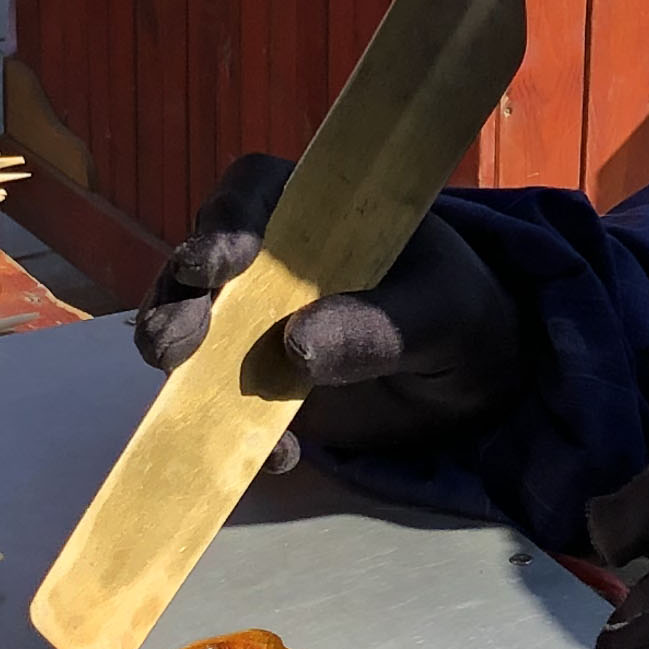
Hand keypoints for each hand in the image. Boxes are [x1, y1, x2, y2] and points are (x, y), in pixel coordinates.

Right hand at [133, 154, 527, 455]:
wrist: (474, 386)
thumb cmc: (462, 316)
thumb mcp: (441, 315)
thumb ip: (377, 327)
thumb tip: (295, 347)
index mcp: (318, 215)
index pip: (254, 192)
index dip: (226, 220)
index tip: (220, 264)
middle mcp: (271, 263)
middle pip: (200, 264)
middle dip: (177, 300)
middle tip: (173, 344)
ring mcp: (256, 326)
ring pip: (194, 330)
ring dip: (180, 361)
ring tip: (181, 388)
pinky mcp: (259, 387)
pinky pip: (226, 405)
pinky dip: (237, 432)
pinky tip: (282, 455)